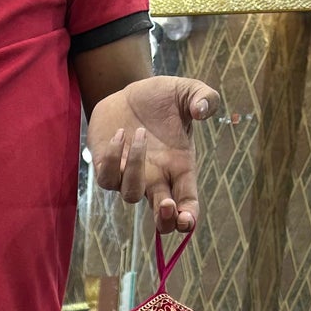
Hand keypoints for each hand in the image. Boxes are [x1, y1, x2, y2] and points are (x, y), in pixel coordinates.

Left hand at [87, 77, 218, 234]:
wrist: (129, 92)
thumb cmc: (161, 98)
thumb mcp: (186, 91)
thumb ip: (202, 96)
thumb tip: (203, 109)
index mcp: (180, 167)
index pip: (188, 203)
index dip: (188, 218)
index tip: (186, 220)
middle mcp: (157, 179)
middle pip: (161, 219)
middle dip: (164, 219)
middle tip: (166, 204)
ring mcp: (130, 177)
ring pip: (131, 195)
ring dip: (135, 167)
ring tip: (140, 132)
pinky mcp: (107, 169)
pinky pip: (106, 179)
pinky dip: (112, 158)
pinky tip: (119, 132)